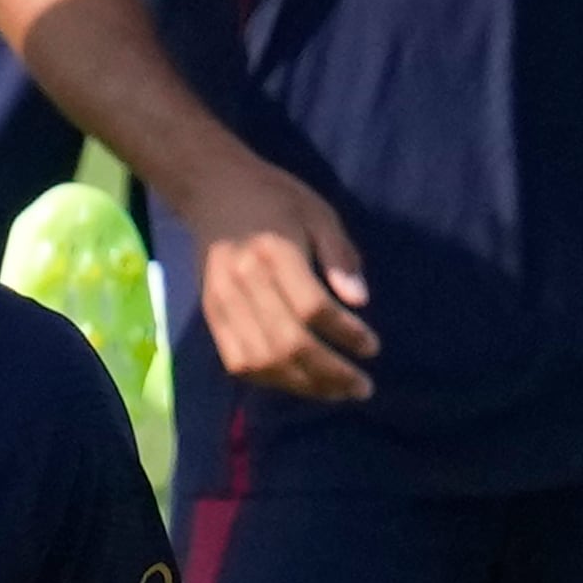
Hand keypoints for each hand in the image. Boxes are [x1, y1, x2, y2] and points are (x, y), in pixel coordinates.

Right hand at [171, 152, 376, 400]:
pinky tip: (300, 383)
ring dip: (304, 385)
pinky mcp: (210, 316)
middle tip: (361, 387)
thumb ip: (340, 255)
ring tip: (336, 392)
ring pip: (264, 360)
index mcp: (273, 251)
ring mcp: (222, 302)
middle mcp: (243, 281)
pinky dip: (271, 380)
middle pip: (288, 342)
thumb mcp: (318, 212)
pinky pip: (239, 362)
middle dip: (330, 372)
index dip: (345, 334)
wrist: (213, 191)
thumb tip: (360, 300)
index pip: (312, 307)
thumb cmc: (275, 199)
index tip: (372, 348)